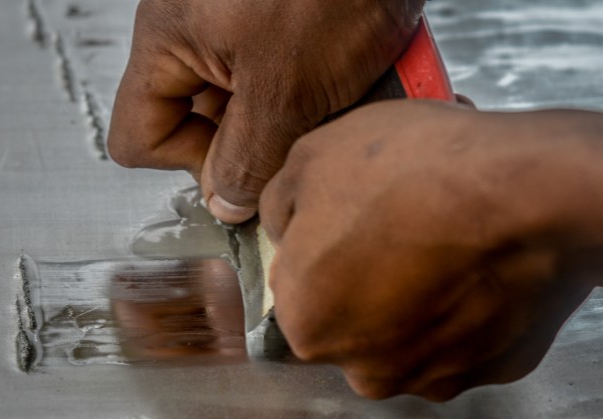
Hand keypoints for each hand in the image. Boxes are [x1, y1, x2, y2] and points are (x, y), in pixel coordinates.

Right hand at [107, 0, 424, 222]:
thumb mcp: (283, 90)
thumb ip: (245, 159)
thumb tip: (224, 201)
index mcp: (170, 40)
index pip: (138, 135)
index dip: (188, 164)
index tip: (241, 164)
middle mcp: (196, 35)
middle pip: (198, 125)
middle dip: (253, 140)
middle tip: (296, 129)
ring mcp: (238, 31)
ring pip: (247, 109)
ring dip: (292, 118)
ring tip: (332, 96)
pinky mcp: (277, 30)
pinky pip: (282, 83)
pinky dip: (315, 94)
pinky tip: (347, 82)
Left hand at [260, 100, 602, 399]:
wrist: (526, 191)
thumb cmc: (419, 174)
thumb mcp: (312, 157)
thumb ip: (277, 202)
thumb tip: (281, 220)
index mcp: (307, 321)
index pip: (293, 287)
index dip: (317, 245)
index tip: (342, 220)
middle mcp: (363, 363)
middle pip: (348, 314)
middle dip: (360, 271)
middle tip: (391, 222)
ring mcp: (428, 372)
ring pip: (402, 327)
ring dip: (410, 289)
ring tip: (433, 234)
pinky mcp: (486, 368)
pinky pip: (456, 333)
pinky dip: (457, 304)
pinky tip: (468, 260)